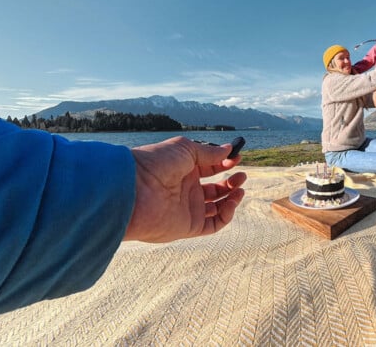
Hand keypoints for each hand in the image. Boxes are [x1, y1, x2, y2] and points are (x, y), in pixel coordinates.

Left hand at [125, 136, 246, 242]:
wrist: (134, 190)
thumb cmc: (155, 164)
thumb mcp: (186, 150)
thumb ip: (210, 153)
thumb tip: (229, 150)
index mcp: (183, 170)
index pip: (209, 168)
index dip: (225, 163)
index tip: (238, 158)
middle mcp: (186, 190)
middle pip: (215, 189)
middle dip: (231, 182)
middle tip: (241, 176)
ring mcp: (187, 208)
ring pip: (217, 207)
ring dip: (232, 199)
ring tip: (240, 189)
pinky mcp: (188, 226)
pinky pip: (213, 224)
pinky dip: (226, 215)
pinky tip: (231, 203)